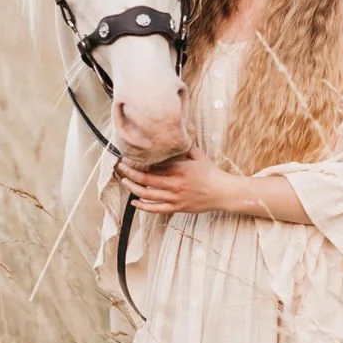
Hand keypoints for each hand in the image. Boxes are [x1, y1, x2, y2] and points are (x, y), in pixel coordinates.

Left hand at [114, 145, 230, 214]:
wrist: (222, 192)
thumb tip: (175, 134)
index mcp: (179, 169)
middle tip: (120, 167)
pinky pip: (156, 209)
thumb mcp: (199, 156)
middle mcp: (174, 184)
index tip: (128, 157)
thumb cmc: (211, 173)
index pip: (153, 165)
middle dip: (129, 173)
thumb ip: (184, 147)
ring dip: (133, 188)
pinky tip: (134, 202)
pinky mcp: (177, 207)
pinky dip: (143, 207)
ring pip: (147, 195)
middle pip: (145, 179)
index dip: (138, 162)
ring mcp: (174, 198)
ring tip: (124, 181)